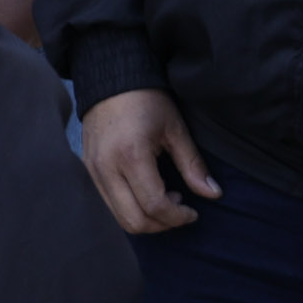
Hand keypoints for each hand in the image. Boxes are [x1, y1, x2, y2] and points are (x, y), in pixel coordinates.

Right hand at [80, 89, 221, 234]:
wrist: (110, 79)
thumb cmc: (146, 99)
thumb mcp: (175, 129)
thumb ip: (193, 165)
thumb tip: (213, 194)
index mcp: (131, 155)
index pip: (154, 205)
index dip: (178, 216)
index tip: (193, 212)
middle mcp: (106, 168)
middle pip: (134, 221)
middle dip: (162, 224)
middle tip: (180, 209)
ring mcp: (93, 171)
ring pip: (119, 218)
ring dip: (146, 219)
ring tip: (165, 199)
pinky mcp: (88, 171)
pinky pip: (109, 205)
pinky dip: (131, 208)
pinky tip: (147, 191)